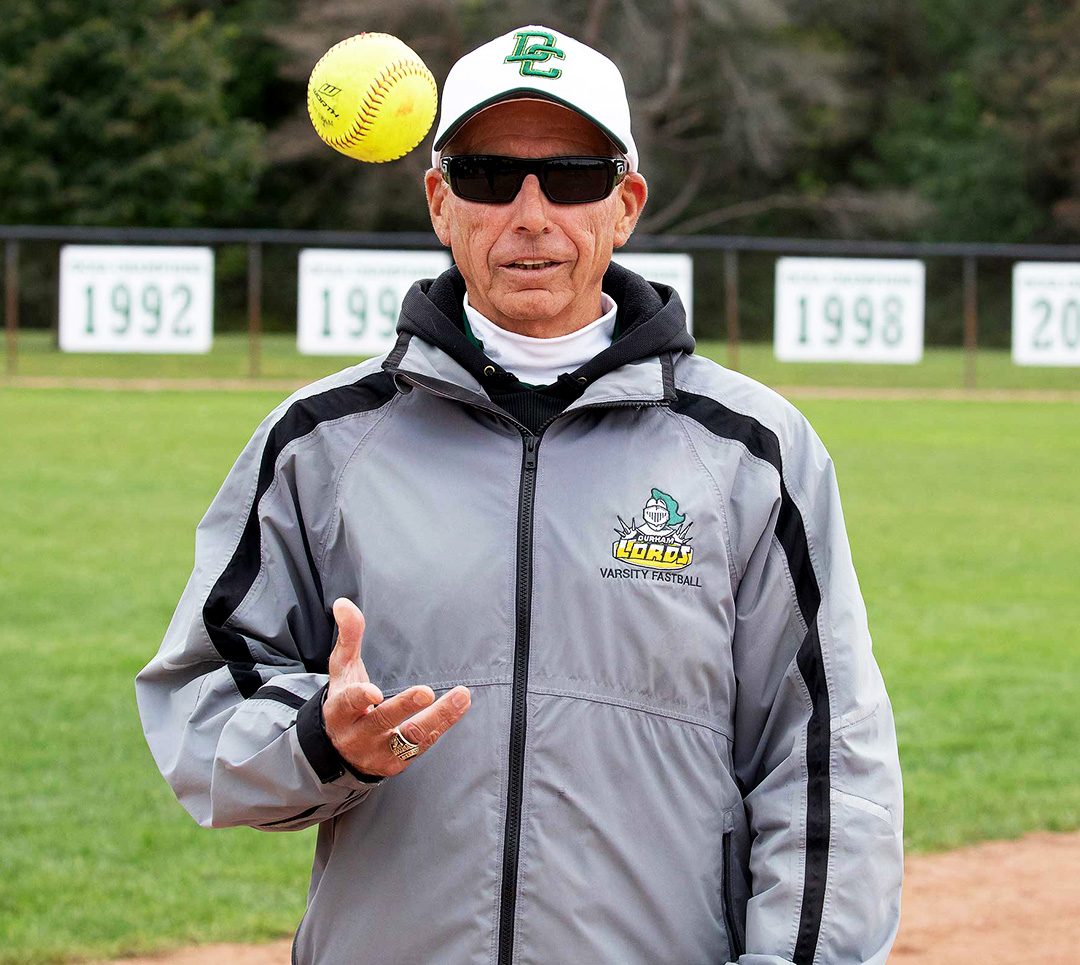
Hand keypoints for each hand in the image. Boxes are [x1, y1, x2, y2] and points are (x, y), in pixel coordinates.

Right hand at [323, 598, 471, 777]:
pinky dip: (443, 725)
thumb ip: (348, 637)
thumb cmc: (345, 701)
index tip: (373, 693)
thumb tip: (343, 603)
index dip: (359, 698)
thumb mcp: (342, 671)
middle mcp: (357, 735)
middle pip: (381, 722)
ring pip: (410, 738)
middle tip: (425, 692)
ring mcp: (378, 752)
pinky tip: (460, 705)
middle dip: (403, 707)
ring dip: (438, 717)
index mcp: (340, 711)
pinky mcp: (397, 763)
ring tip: (461, 695)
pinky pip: (423, 745)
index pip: (347, 704)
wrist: (340, 751)